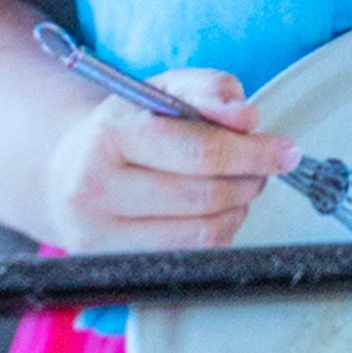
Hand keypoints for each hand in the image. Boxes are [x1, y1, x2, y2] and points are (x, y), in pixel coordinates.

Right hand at [37, 68, 296, 251]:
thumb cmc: (129, 124)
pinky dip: (215, 234)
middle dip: (249, 180)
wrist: (65, 167)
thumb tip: (246, 117)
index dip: (251, 153)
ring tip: (238, 186)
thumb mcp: (165, 89)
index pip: (196, 151)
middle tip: (263, 167)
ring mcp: (97, 234)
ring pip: (200, 234)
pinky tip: (212, 212)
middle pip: (203, 197)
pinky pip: (188, 257)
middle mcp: (94, 187)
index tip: (286, 152)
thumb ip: (210, 90)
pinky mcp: (109, 263)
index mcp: (109, 133)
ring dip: (237, 209)